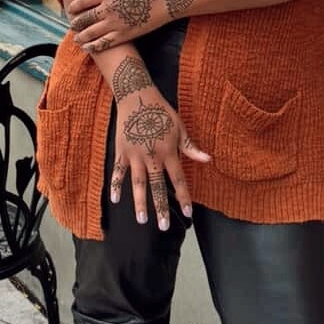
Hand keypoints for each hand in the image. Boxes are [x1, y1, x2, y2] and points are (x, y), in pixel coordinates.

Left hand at [69, 0, 165, 50]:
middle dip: (76, 24)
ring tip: (76, 39)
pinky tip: (87, 48)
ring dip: (81, 37)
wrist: (161, 1)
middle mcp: (108, 9)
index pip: (83, 2)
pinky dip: (94, 46)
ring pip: (92, 33)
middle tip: (71, 26)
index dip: (74, 7)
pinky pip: (105, 43)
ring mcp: (115, 23)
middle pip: (85, 18)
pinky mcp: (124, 35)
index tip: (69, 10)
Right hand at [111, 84, 209, 229]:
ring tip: (141, 220)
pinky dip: (116, 185)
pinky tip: (115, 199)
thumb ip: (191, 147)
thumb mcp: (179, 126)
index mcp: (168, 151)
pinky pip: (118, 171)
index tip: (188, 213)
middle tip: (164, 227)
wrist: (136, 96)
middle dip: (161, 207)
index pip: (178, 179)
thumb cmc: (161, 111)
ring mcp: (135, 154)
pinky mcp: (121, 150)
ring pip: (138, 182)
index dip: (184, 197)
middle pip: (157, 186)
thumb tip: (208, 159)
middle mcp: (152, 156)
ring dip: (140, 202)